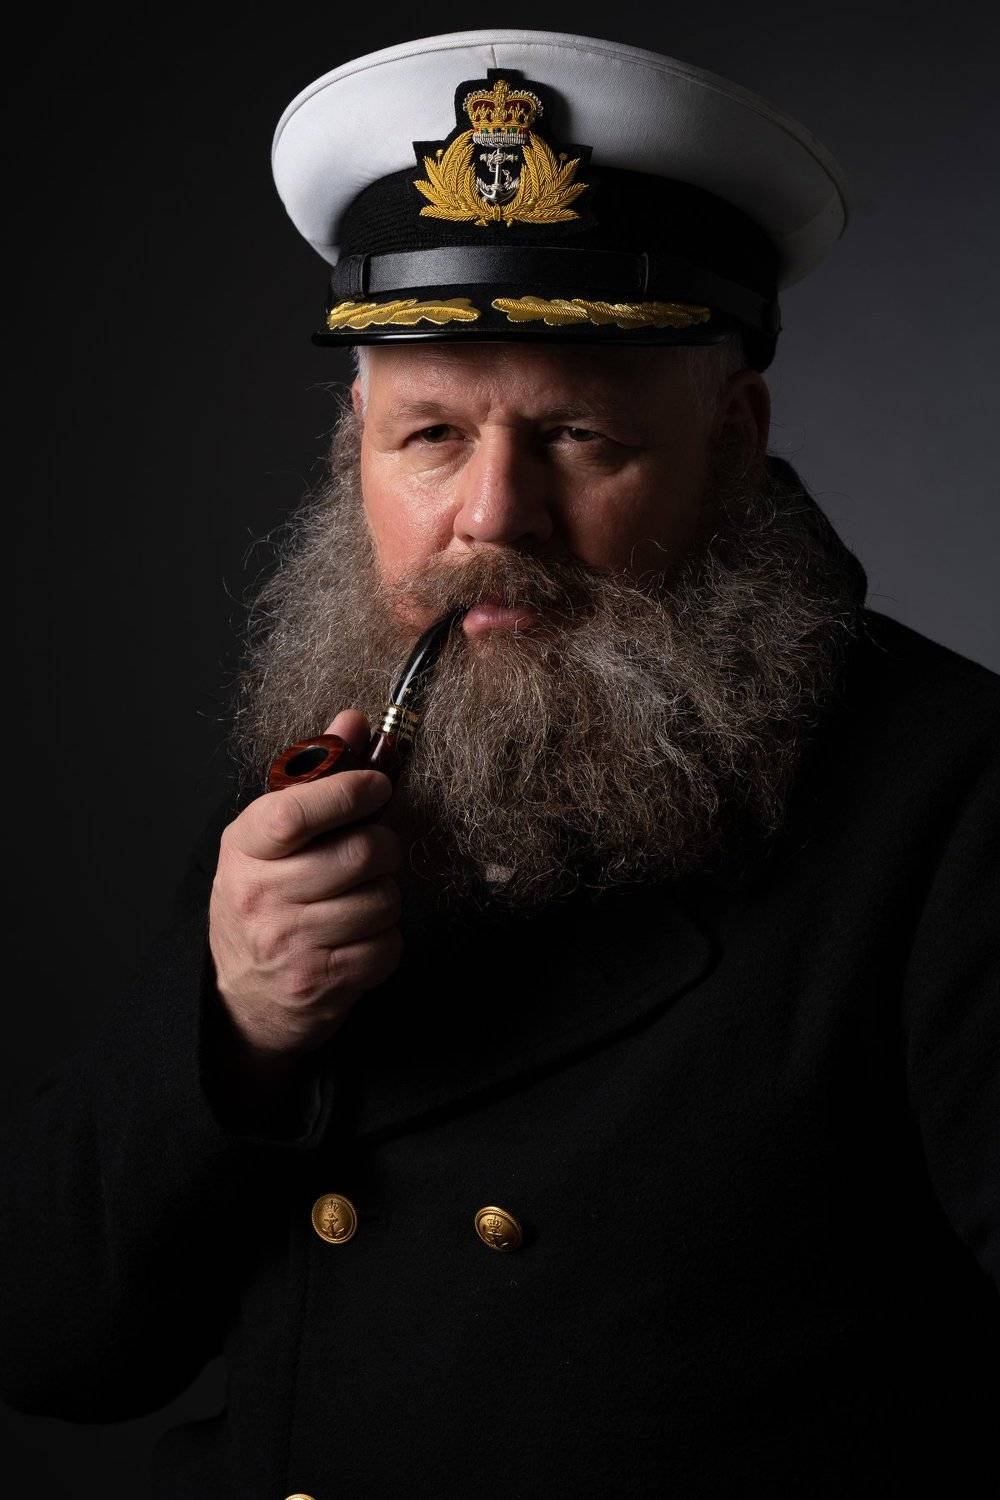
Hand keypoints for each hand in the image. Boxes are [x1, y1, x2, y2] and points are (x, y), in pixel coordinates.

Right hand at [208, 709, 403, 1069]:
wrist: (242, 996)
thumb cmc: (266, 900)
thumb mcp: (272, 836)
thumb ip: (316, 775)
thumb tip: (353, 720)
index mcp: (245, 847)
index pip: (296, 810)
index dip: (349, 791)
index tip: (377, 786)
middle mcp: (261, 895)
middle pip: (358, 854)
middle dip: (384, 847)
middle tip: (375, 850)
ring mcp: (289, 943)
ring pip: (381, 900)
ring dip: (386, 896)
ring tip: (359, 898)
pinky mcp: (320, 982)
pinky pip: (387, 945)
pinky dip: (386, 939)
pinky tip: (359, 937)